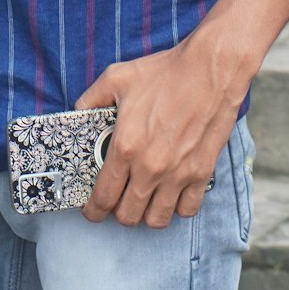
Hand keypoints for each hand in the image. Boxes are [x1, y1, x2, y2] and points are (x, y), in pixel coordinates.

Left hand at [74, 26, 251, 228]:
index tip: (93, 211)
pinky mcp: (201, 173)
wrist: (209, 69)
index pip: (103, 197)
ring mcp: (177, 174)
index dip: (94, 210)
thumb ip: (91, 98)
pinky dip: (177, 207)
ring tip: (144, 198)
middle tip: (119, 198)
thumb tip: (78, 113)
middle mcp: (150, 167)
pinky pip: (187, 210)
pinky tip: (171, 192)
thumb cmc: (164, 72)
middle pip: (128, 216)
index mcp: (126, 146)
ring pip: (156, 220)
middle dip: (118, 211)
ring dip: (147, 213)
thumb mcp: (117, 77)